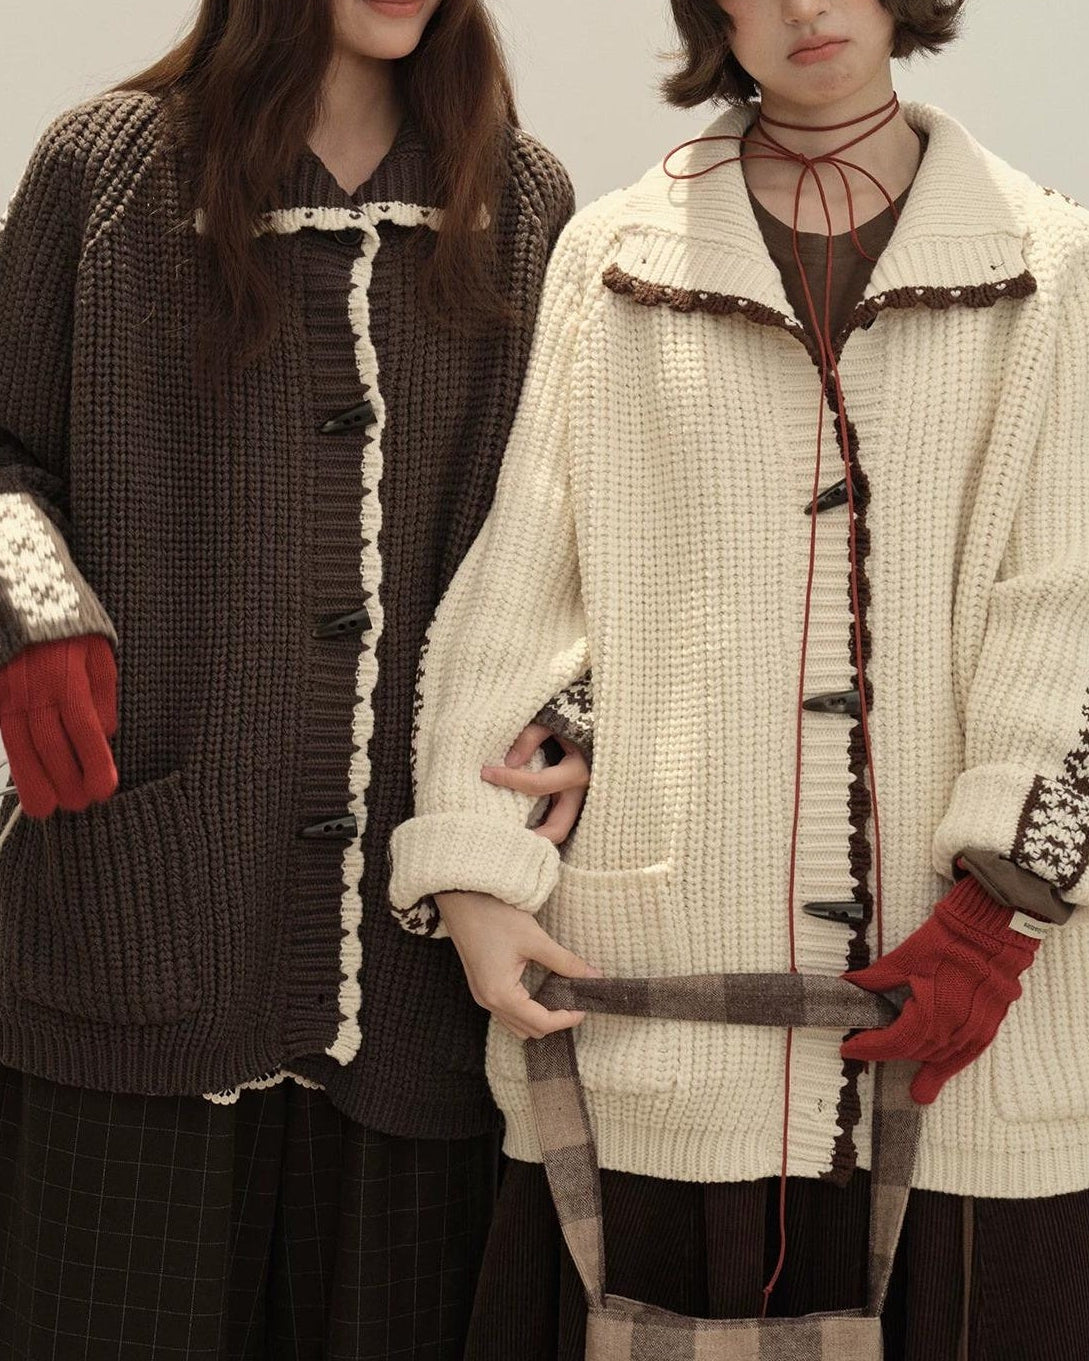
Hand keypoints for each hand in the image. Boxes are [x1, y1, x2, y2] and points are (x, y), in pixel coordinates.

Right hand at [0, 635, 117, 817]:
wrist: (20, 587)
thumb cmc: (65, 619)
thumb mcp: (97, 647)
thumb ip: (103, 690)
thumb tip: (106, 732)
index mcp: (67, 676)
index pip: (84, 730)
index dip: (94, 764)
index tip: (104, 790)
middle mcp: (34, 688)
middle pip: (49, 744)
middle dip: (65, 780)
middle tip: (78, 806)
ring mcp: (6, 691)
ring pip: (19, 744)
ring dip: (33, 780)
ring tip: (44, 808)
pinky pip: (2, 731)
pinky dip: (13, 757)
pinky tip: (23, 777)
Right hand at [435, 889, 602, 1039]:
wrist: (462, 899)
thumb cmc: (494, 916)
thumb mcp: (535, 939)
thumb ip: (565, 961)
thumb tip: (593, 975)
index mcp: (500, 994)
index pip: (540, 1023)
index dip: (566, 1019)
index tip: (585, 1006)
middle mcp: (488, 1001)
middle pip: (529, 1030)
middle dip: (555, 1020)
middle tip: (576, 1000)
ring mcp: (482, 995)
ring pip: (517, 1024)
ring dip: (540, 1017)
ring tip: (561, 996)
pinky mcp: (482, 986)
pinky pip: (507, 1011)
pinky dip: (527, 1009)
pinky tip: (541, 990)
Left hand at [480, 721, 589, 843]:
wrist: (599, 716)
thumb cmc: (575, 714)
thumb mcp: (553, 718)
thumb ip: (531, 736)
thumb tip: (509, 762)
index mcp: (577, 770)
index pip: (538, 784)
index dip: (509, 779)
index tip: (485, 772)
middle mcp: (582, 792)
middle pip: (558, 828)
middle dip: (532, 837)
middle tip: (501, 836)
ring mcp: (581, 800)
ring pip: (560, 828)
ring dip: (537, 835)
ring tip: (508, 834)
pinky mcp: (577, 800)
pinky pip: (559, 819)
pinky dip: (541, 824)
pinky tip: (520, 822)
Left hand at [841, 876, 1040, 1104]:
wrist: (991, 931)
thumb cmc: (948, 941)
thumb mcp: (903, 959)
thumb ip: (875, 980)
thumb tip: (848, 986)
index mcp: (930, 1015)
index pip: (892, 1043)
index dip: (867, 1048)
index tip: (849, 1048)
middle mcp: (952, 1031)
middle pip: (913, 1051)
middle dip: (887, 1051)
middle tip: (866, 1047)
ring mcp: (973, 1032)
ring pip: (937, 1057)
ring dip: (915, 1061)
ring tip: (894, 1073)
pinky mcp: (987, 1028)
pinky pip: (963, 1057)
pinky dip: (945, 1067)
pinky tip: (932, 1081)